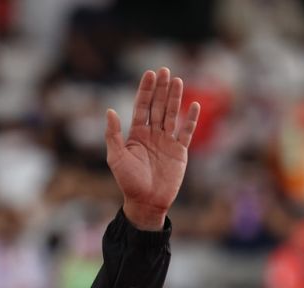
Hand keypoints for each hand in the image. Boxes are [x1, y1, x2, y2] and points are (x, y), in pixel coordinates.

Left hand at [105, 67, 199, 229]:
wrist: (146, 201)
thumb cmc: (128, 181)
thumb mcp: (117, 157)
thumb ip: (113, 135)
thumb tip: (109, 110)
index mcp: (136, 134)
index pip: (142, 107)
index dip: (146, 91)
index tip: (149, 74)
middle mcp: (152, 135)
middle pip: (158, 106)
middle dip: (161, 89)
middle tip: (164, 70)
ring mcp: (167, 141)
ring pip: (171, 114)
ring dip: (174, 98)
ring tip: (177, 80)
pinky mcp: (180, 151)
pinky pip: (186, 132)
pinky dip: (190, 119)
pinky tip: (193, 105)